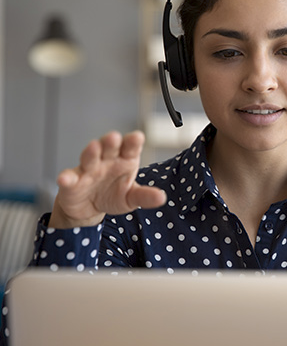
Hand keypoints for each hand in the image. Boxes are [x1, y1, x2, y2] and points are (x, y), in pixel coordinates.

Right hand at [49, 131, 165, 228]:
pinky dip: (66, 178)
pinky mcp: (72, 182)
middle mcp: (107, 160)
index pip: (130, 147)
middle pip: (109, 147)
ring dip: (91, 152)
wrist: (90, 208)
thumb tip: (162, 198)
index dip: (133, 142)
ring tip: (93, 147)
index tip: (137, 137)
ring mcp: (88, 169)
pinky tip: (65, 179)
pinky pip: (69, 178)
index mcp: (125, 160)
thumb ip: (145, 196)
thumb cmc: (114, 195)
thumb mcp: (132, 198)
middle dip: (111, 141)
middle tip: (114, 137)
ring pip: (89, 157)